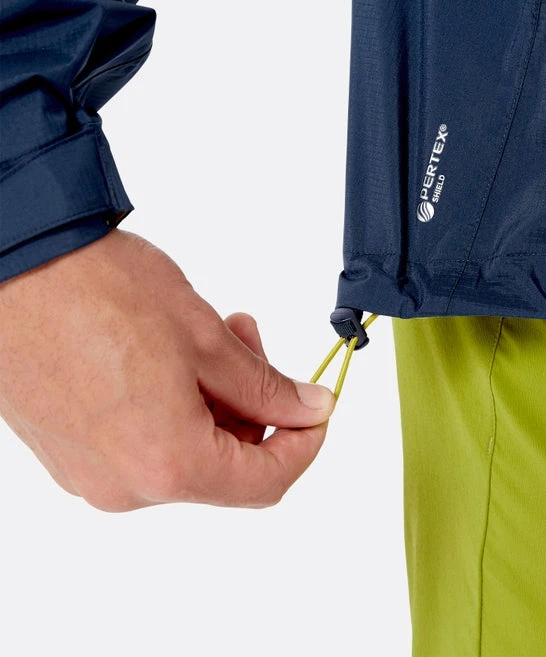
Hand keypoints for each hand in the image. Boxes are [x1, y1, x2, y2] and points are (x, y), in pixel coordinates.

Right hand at [0, 229, 334, 510]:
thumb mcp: (204, 334)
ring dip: (209, 400)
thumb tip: (305, 408)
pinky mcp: (64, 449)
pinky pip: (137, 442)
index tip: (314, 408)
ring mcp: (86, 470)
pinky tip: (165, 353)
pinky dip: (168, 406)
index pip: (264, 482)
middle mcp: (123, 485)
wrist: (13, 262)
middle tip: (251, 342)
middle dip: (251, 406)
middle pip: (220, 467)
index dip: (303, 443)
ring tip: (208, 334)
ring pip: (179, 452)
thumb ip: (262, 385)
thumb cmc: (95, 288)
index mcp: (167, 464)